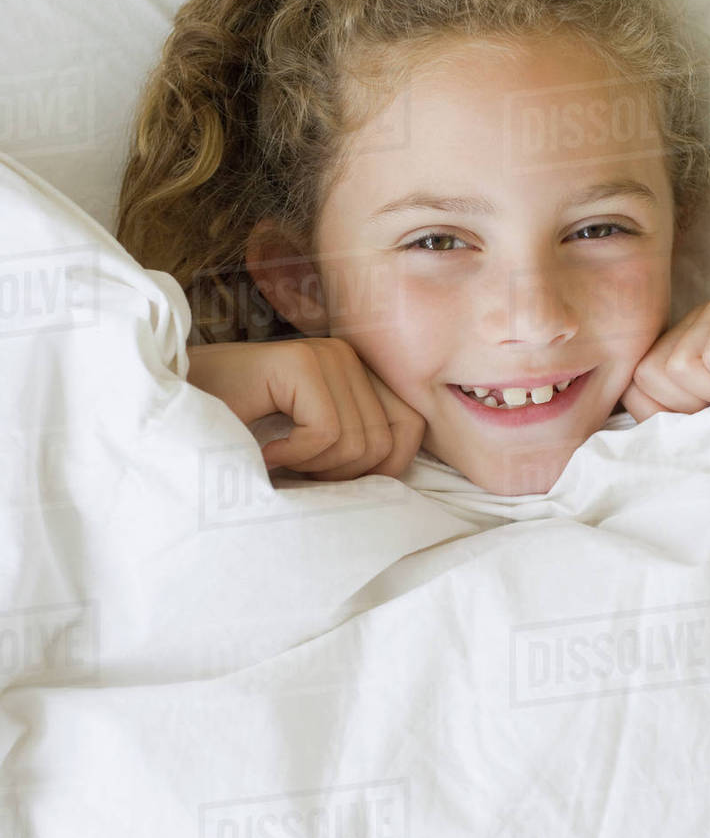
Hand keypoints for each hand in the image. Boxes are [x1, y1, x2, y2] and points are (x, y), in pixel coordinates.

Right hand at [186, 337, 425, 480]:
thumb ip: (357, 450)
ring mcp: (326, 355)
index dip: (382, 469)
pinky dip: (292, 457)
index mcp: (357, 373)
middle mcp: (347, 356)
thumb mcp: (311, 451)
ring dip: (313, 468)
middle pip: (387, 442)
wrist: (168, 421)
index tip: (327, 477)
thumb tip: (405, 482)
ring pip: (359, 444)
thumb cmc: (236, 441)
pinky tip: (263, 449)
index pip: (412, 426)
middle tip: (296, 471)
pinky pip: (327, 434)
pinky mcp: (300, 364)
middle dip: (342, 475)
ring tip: (276, 456)